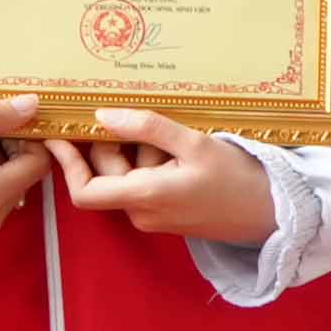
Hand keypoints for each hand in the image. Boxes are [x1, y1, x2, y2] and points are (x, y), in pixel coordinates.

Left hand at [50, 108, 278, 247]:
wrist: (273, 212)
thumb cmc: (237, 178)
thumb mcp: (193, 143)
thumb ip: (147, 128)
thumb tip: (103, 115)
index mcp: (144, 196)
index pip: (85, 191)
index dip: (66, 165)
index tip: (57, 136)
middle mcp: (142, 212)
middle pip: (108, 174)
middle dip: (119, 144)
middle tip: (149, 121)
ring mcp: (154, 216)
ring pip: (128, 176)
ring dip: (141, 151)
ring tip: (177, 139)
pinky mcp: (167, 214)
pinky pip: (145, 183)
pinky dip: (152, 162)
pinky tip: (179, 150)